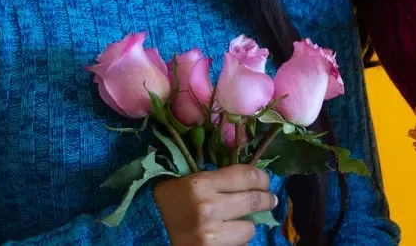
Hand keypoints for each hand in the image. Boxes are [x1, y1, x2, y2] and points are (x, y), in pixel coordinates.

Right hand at [154, 164, 277, 245]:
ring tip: (239, 223)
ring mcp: (210, 234)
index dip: (262, 178)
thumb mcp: (192, 182)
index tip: (266, 182)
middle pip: (253, 200)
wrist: (146, 231)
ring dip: (247, 226)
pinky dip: (237, 242)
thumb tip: (255, 181)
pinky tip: (228, 238)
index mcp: (201, 183)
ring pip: (249, 228)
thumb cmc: (170, 202)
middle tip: (270, 200)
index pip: (246, 176)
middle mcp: (208, 208)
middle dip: (266, 200)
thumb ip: (220, 180)